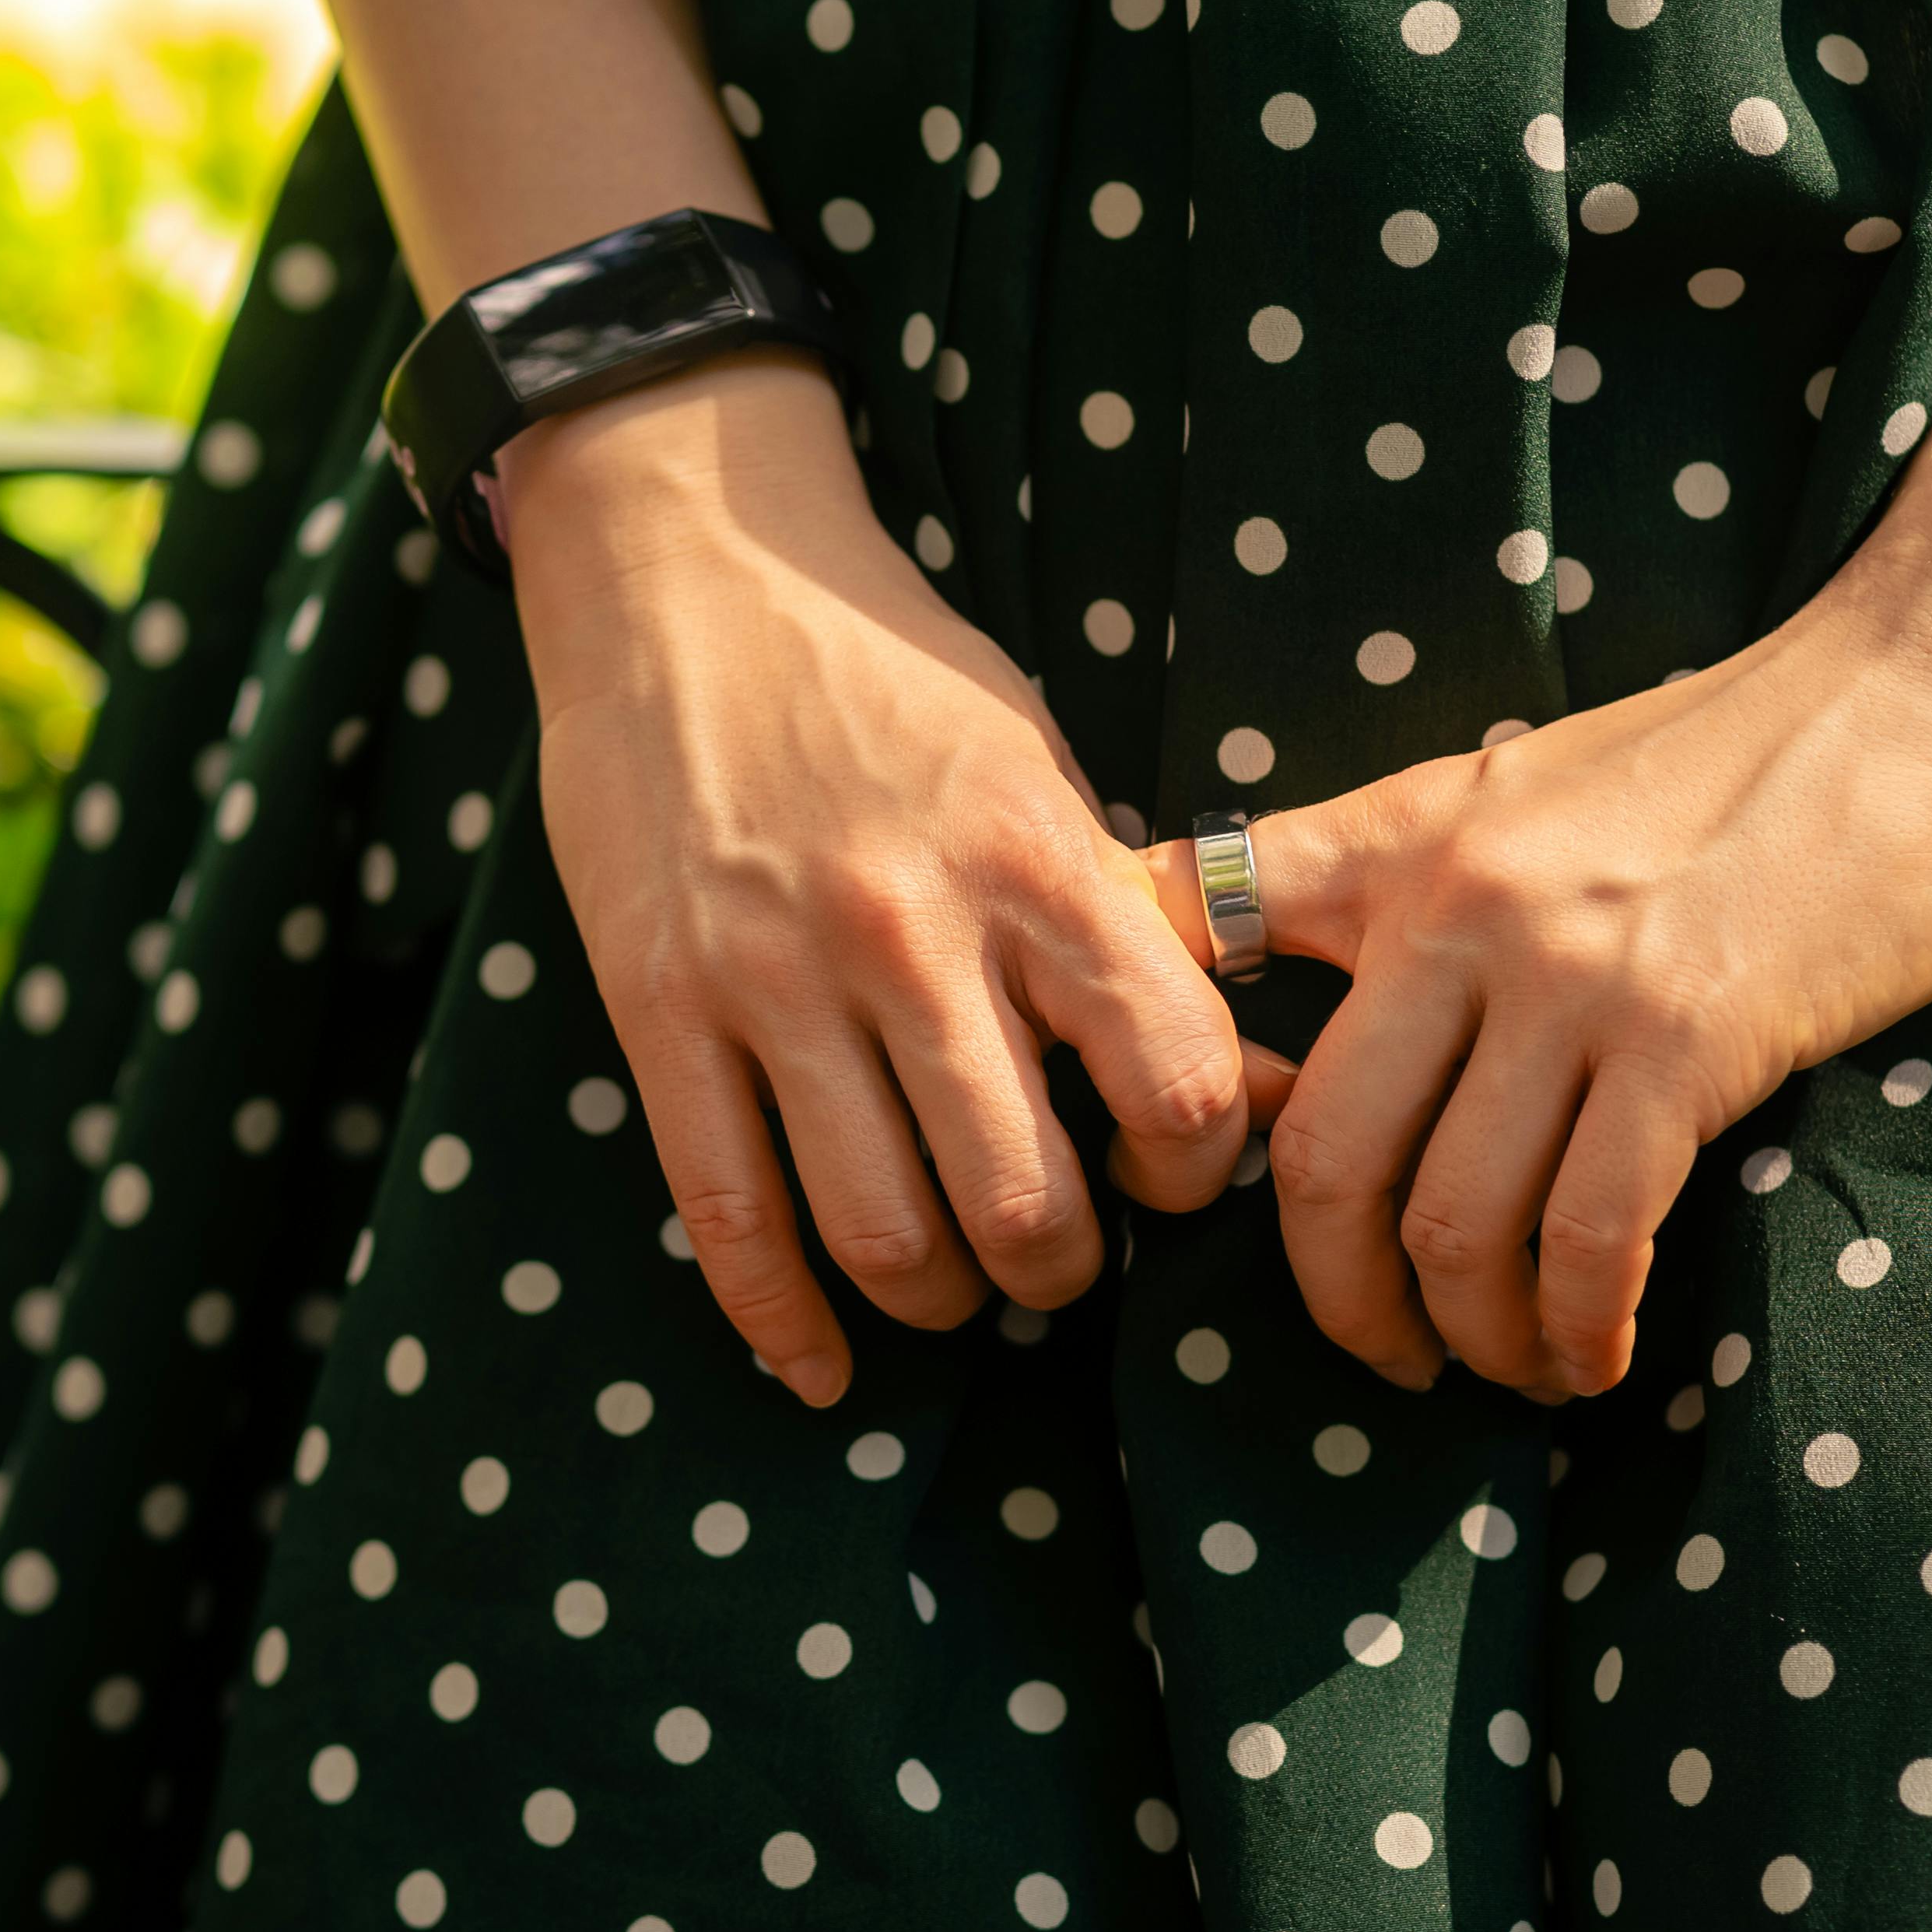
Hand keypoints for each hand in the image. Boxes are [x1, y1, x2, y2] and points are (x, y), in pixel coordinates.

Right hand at [510, 353, 1251, 1406]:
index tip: (1167, 1174)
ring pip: (883, 1233)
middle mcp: (911, 928)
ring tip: (952, 1284)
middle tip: (1054, 1259)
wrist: (690, 563)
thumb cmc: (892, 676)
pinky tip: (821, 1368)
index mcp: (1036, 860)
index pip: (1178, 1084)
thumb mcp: (1044, 771)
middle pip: (1027, 1204)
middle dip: (1058, 1272)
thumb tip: (1273, 1085)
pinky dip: (781, 1324)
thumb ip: (1131, 930)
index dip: (1195, 1172)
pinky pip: (729, 1212)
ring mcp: (773, 972)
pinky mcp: (658, 1001)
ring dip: (937, 1302)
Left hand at [1152, 593, 1931, 1400]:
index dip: (1154, 1064)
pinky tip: (1597, 1355)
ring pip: (1453, 1222)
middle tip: (1386, 1352)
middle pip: (1321, 1157)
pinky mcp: (1687, 1042)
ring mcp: (1569, 979)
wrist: (1921, 691)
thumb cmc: (1736, 753)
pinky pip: (1590, 1234)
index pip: (1192, 926)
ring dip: (1474, 1334)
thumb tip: (1340, 999)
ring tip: (1509, 1367)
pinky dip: (1579, 1325)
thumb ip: (1415, 874)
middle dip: (1337, 1295)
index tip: (1178, 1175)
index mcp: (1398, 840)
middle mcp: (1456, 908)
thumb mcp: (1524, 782)